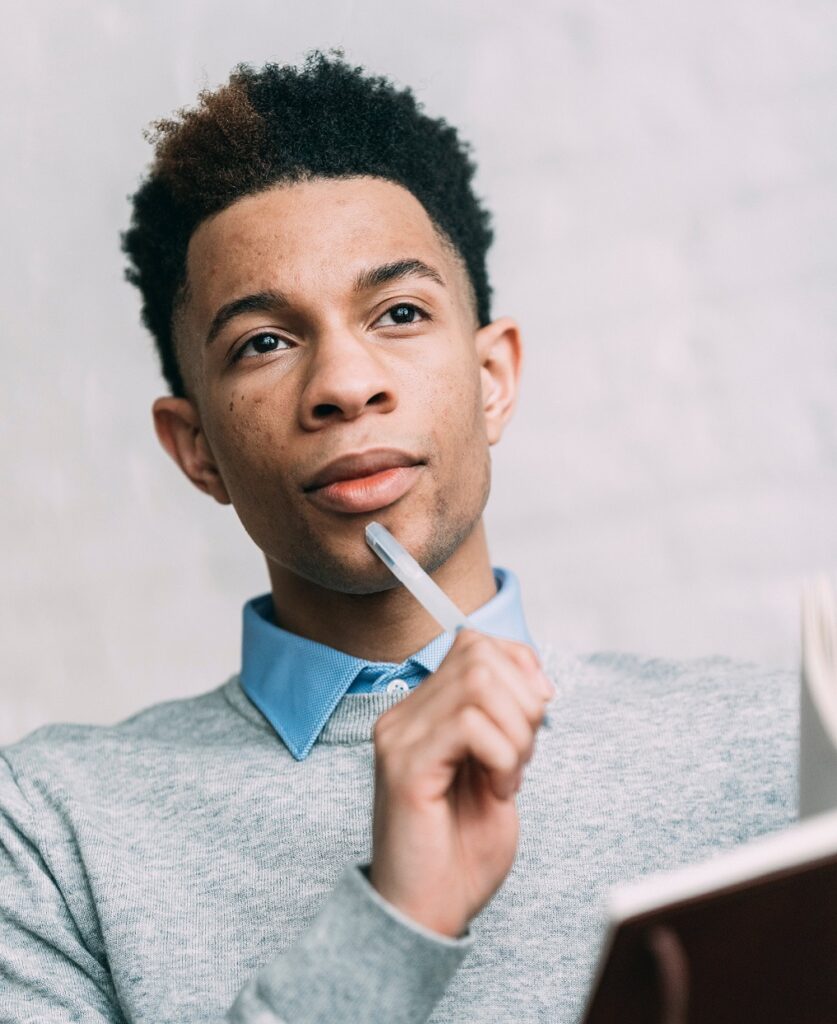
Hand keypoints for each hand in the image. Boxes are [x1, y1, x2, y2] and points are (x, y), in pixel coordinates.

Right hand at [368, 629, 553, 937]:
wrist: (427, 913)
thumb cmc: (461, 850)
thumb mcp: (497, 770)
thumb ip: (505, 722)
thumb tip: (536, 681)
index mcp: (422, 713)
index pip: (474, 644)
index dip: (520, 665)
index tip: (541, 709)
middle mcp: (403, 717)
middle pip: (479, 655)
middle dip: (524, 701)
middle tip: (524, 754)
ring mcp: (400, 738)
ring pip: (478, 683)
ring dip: (516, 731)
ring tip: (510, 776)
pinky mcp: (406, 767)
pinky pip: (469, 725)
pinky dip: (504, 755)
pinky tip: (499, 790)